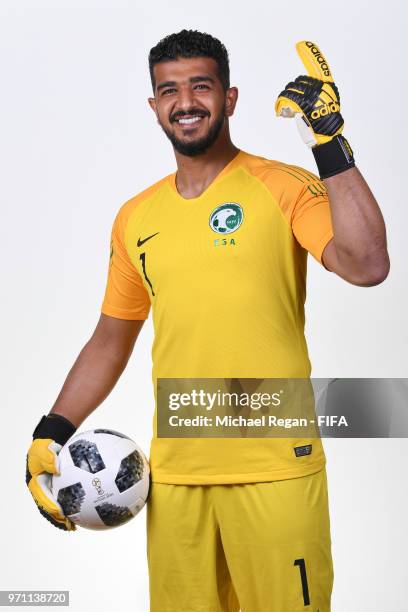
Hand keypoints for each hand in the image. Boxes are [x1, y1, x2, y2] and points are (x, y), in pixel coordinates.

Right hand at [26, 414, 76, 530]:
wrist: (48, 441)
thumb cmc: (45, 445)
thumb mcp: (43, 449)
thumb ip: (48, 458)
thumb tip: (56, 468)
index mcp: (35, 483)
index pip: (42, 499)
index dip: (50, 507)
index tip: (60, 513)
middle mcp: (41, 489)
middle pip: (48, 508)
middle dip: (57, 518)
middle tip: (69, 525)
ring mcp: (48, 488)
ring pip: (56, 506)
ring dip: (64, 517)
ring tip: (75, 525)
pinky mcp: (57, 487)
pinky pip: (65, 497)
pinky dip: (72, 504)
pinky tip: (84, 509)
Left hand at [275, 41, 354, 178]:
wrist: (328, 137)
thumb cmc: (326, 123)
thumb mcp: (326, 104)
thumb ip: (316, 95)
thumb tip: (302, 93)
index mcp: (327, 86)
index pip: (320, 67)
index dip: (311, 55)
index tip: (302, 44)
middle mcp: (321, 89)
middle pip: (299, 81)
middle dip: (292, 90)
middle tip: (289, 102)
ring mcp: (313, 97)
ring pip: (290, 90)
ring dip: (284, 98)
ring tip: (283, 108)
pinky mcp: (304, 106)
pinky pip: (287, 99)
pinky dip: (280, 105)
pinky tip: (279, 112)